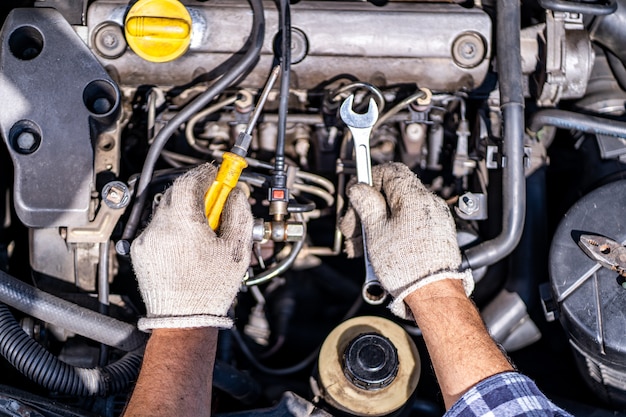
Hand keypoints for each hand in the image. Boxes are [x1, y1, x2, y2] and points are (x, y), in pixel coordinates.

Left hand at [131, 163, 252, 330]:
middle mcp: (158, 229)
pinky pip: (158, 228)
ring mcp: (146, 241)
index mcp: (181, 225)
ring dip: (186, 210)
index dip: (205, 173)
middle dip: (197, 190)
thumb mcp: (236, 250)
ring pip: (167, 210)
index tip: (217, 173)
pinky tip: (189, 243)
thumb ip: (239, 214)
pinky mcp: (141, 252)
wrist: (182, 320)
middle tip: (216, 198)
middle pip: (176, 192)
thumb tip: (235, 195)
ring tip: (205, 228)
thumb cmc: (209, 291)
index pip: (188, 181)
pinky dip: (174, 226)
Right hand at [339, 162, 472, 318]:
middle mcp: (428, 204)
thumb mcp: (376, 231)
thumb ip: (367, 204)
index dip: (370, 180)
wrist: (433, 294)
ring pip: (397, 213)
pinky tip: (378, 251)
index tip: (357, 193)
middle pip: (391, 194)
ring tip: (362, 247)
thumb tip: (360, 189)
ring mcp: (434, 221)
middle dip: (367, 210)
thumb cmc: (409, 267)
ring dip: (375, 225)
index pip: (391, 171)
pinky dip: (390, 234)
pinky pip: (408, 227)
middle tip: (352, 228)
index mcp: (415, 196)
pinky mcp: (435, 237)